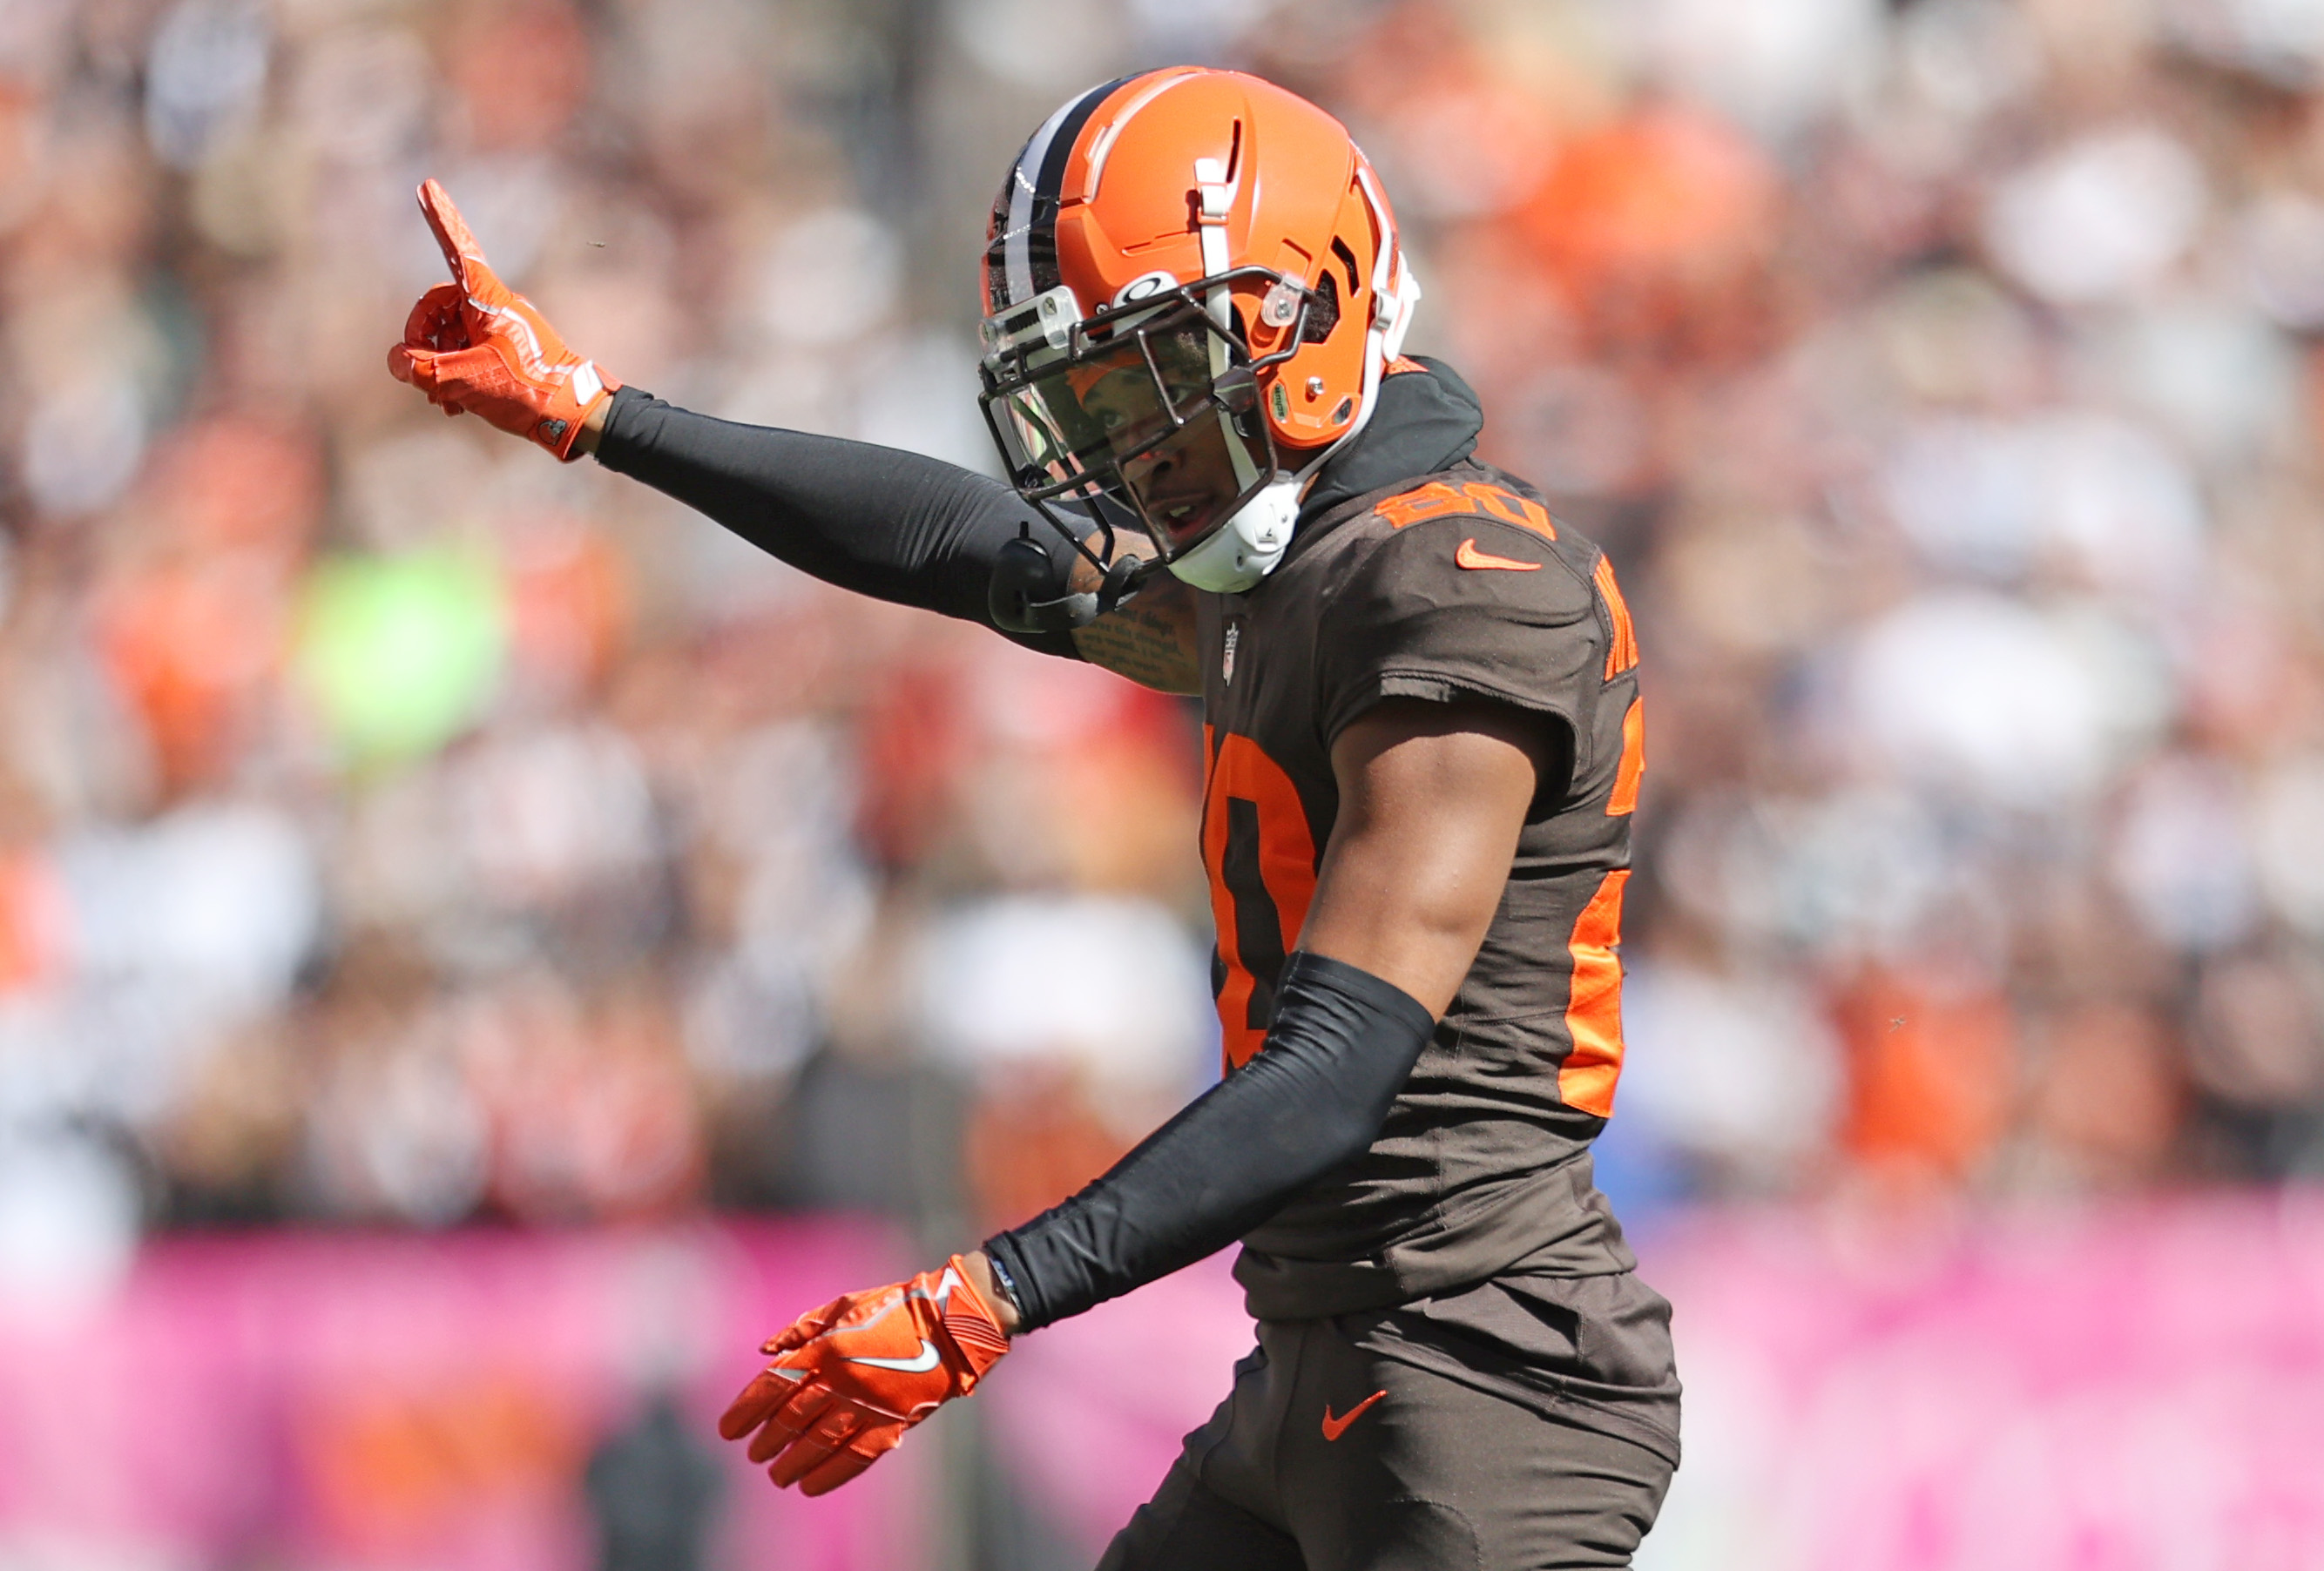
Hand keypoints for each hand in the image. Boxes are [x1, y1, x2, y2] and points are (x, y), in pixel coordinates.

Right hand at [386, 180, 617, 459]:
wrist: (574, 417)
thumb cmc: (527, 390)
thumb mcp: (465, 379)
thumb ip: (422, 367)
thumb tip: (398, 360)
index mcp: (489, 299)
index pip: (458, 249)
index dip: (441, 218)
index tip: (426, 185)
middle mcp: (493, 308)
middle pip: (438, 306)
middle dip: (421, 338)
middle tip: (418, 371)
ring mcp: (498, 331)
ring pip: (449, 336)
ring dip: (436, 365)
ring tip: (441, 400)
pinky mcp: (503, 354)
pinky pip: (465, 354)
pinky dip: (453, 374)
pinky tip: (452, 405)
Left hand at [718, 1254, 1009, 1495]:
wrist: (950, 1324)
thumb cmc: (893, 1307)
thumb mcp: (842, 1305)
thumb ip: (800, 1329)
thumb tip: (764, 1352)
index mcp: (825, 1347)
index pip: (773, 1386)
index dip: (746, 1411)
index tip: (729, 1431)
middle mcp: (841, 1380)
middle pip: (791, 1420)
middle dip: (767, 1441)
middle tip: (755, 1455)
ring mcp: (867, 1405)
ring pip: (818, 1443)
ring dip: (792, 1463)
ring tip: (777, 1476)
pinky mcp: (893, 1423)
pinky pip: (856, 1456)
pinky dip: (830, 1474)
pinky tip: (811, 1485)